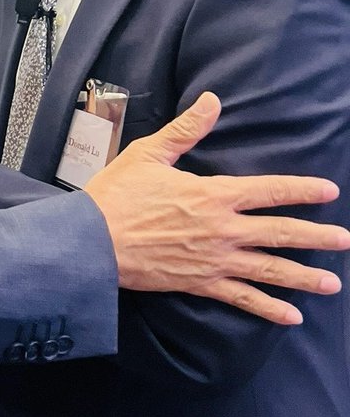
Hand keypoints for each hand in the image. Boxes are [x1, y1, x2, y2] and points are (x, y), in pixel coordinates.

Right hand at [84, 92, 348, 324]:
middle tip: (346, 241)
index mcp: (213, 195)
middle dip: (318, 236)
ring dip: (303, 276)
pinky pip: (241, 298)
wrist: (92, 242)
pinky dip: (267, 308)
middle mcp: (222, 229)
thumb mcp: (148, 154)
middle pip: (281, 232)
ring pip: (269, 269)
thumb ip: (186, 129)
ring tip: (331, 284)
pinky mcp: (199, 283)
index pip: (270, 190)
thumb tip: (213, 100)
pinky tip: (291, 316)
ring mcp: (214, 260)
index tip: (329, 191)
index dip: (302, 189)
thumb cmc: (116, 196)